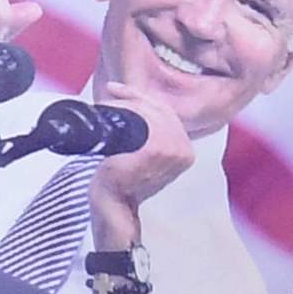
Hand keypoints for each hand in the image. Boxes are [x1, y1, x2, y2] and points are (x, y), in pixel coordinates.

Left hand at [79, 67, 197, 247]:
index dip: (144, 98)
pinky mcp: (153, 151)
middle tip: (110, 94)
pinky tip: (107, 111)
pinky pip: (137, 119)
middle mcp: (183, 151)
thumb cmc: (124, 179)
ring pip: (148, 112)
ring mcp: (170, 151)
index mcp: (186, 150)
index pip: (168, 113)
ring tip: (106, 106)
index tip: (120, 90)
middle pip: (159, 109)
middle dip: (133, 97)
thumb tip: (133, 101)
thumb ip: (151, 131)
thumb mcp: (144, 152)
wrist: (113, 204)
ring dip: (125, 103)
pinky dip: (120, 110)